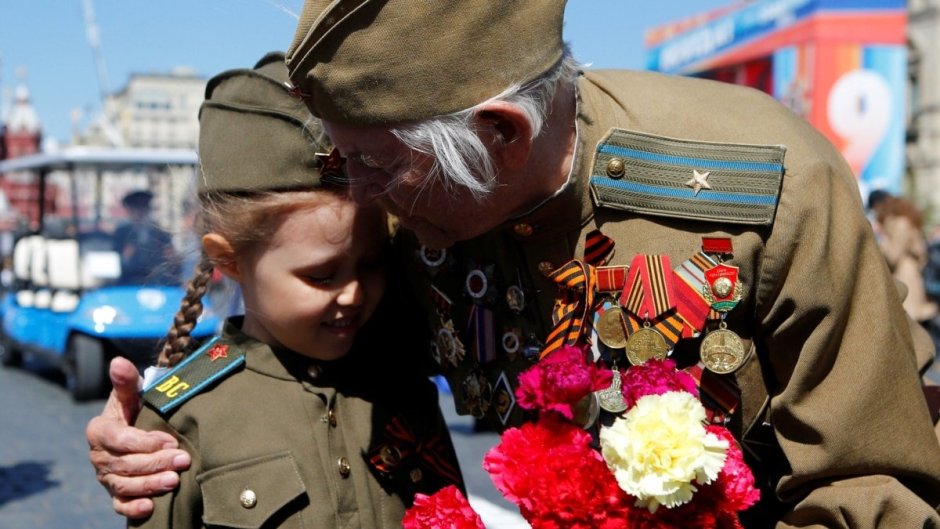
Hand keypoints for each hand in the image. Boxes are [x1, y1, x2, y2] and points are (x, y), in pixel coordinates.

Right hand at [86, 357, 190, 518]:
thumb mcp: (131, 393)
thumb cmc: (135, 408)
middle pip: (124, 465)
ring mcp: (106, 477)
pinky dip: (134, 508)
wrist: (136, 428)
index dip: (144, 442)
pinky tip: (151, 507)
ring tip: (175, 480)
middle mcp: (99, 456)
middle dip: (155, 463)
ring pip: (124, 486)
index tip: (170, 439)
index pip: (119, 439)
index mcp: (100, 430)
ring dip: (150, 485)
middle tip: (183, 459)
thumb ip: (126, 381)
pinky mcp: (116, 493)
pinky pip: (120, 505)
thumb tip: (119, 362)